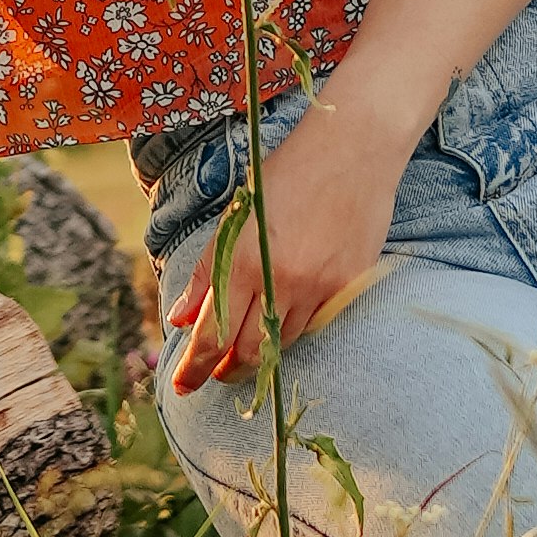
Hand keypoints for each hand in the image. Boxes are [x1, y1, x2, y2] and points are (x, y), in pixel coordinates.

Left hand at [164, 96, 414, 394]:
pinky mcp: (349, 287)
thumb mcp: (236, 216)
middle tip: (216, 373)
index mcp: (245, 260)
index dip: (195, 367)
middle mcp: (281, 280)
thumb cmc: (287, 174)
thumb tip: (183, 319)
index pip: (213, 334)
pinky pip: (316, 324)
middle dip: (227, 370)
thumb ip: (207, 271)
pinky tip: (284, 318)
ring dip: (261, 350)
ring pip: (283, 342)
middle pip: (249, 352)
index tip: (183, 386)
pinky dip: (294, 328)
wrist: (354, 150)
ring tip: (247, 347)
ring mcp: (320, 286)